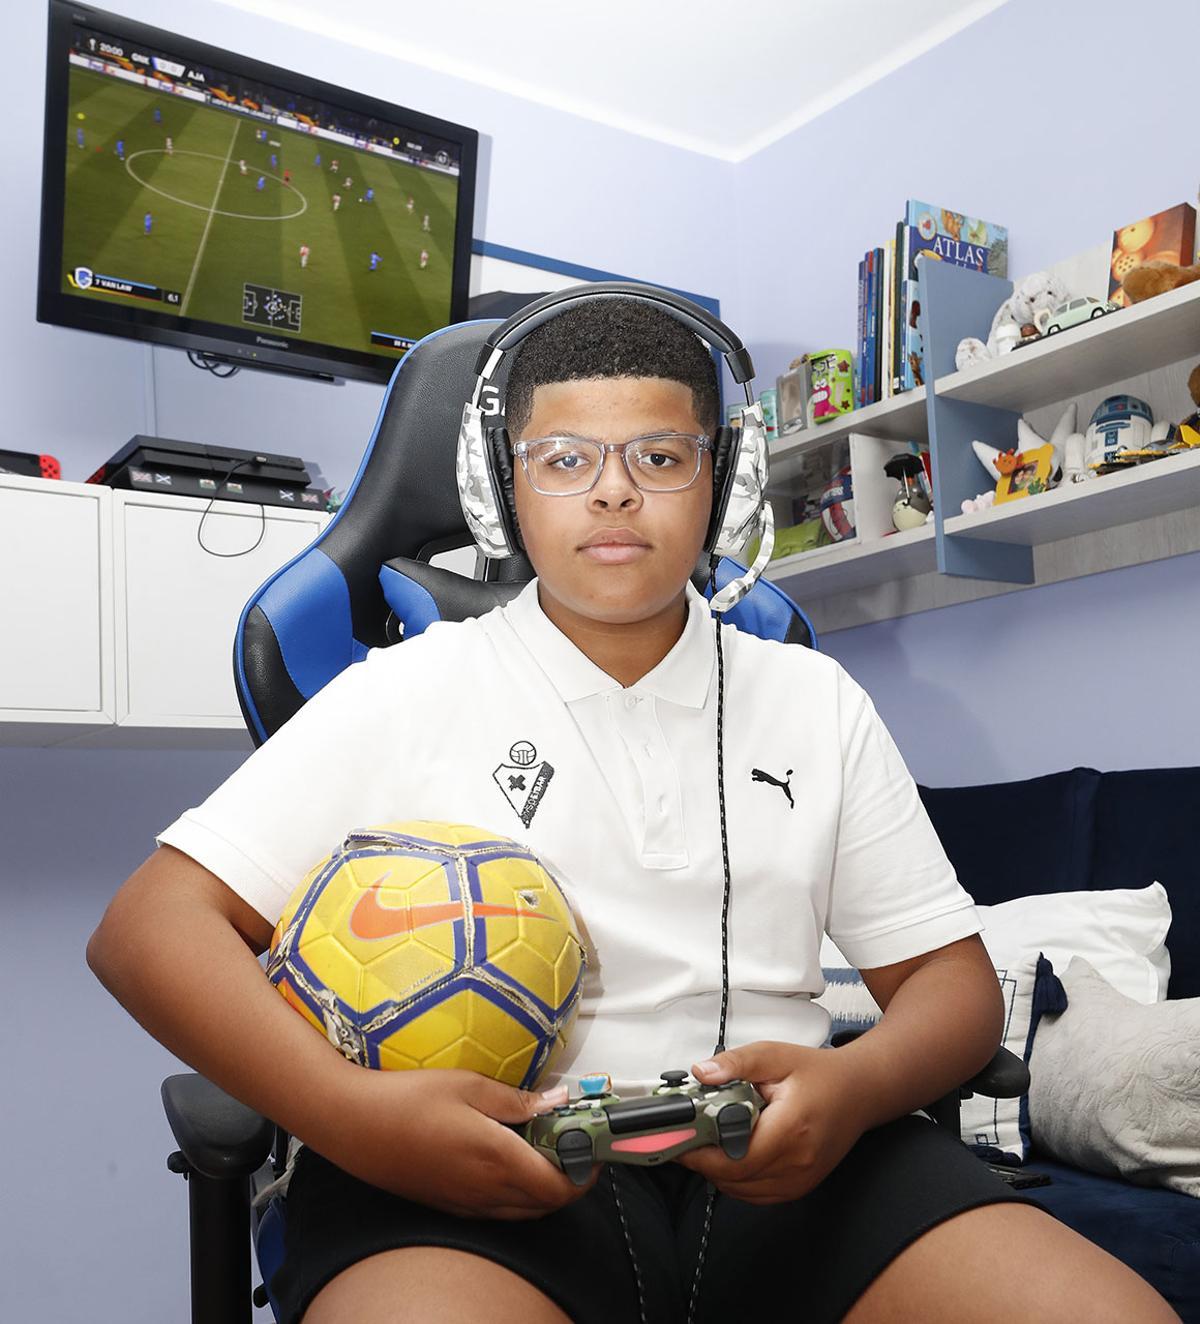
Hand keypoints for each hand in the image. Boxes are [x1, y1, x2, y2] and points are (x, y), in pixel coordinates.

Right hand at [329, 1068, 600, 1219]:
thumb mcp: (468, 1085)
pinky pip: (497, 1211)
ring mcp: (465, 1203)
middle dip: (570, 1178)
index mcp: (497, 1160)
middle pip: (546, 1204)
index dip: (586, 1171)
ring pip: (523, 1211)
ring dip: (544, 1188)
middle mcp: (485, 1191)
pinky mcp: (448, 1205)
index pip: (560, 1187)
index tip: (596, 1144)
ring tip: (544, 1146)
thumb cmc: (409, 1098)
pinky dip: (517, 1193)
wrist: (353, 1124)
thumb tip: (559, 1100)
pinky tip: (507, 1158)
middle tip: (574, 1140)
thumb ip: (517, 1099)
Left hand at [674, 1041, 869, 1204]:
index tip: (678, 1139)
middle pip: (734, 1179)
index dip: (699, 1154)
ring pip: (743, 1191)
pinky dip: (738, 1180)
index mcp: (790, 1129)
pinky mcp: (800, 1186)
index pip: (733, 1160)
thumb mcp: (774, 1055)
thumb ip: (735, 1063)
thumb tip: (702, 1073)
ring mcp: (800, 1179)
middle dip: (704, 1160)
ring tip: (709, 1143)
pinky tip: (732, 1155)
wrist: (859, 1091)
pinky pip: (757, 1194)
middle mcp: (797, 1162)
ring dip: (720, 1172)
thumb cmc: (820, 1074)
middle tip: (688, 1136)